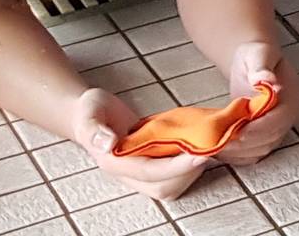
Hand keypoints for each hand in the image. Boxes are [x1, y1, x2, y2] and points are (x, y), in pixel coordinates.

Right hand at [72, 88, 212, 201]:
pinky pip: (175, 176)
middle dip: (188, 172)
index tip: (200, 155)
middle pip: (163, 187)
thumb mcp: (89, 113)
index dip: (176, 166)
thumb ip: (95, 129)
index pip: (149, 172)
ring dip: (192, 171)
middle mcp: (129, 173)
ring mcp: (141, 172)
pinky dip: (190, 166)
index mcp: (114, 162)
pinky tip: (200, 145)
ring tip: (207, 146)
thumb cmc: (90, 111)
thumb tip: (109, 144)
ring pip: (171, 185)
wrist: (92, 113)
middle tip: (209, 147)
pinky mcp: (153, 165)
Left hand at [215, 42, 297, 165]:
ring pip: (260, 150)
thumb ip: (261, 67)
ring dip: (238, 152)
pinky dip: (236, 155)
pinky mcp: (265, 135)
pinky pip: (253, 152)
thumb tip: (267, 80)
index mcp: (292, 98)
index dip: (258, 130)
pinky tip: (218, 150)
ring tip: (214, 148)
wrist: (253, 62)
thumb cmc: (255, 55)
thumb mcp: (257, 55)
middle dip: (243, 144)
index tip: (236, 134)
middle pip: (269, 139)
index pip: (278, 121)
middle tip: (218, 144)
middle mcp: (289, 117)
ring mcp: (277, 128)